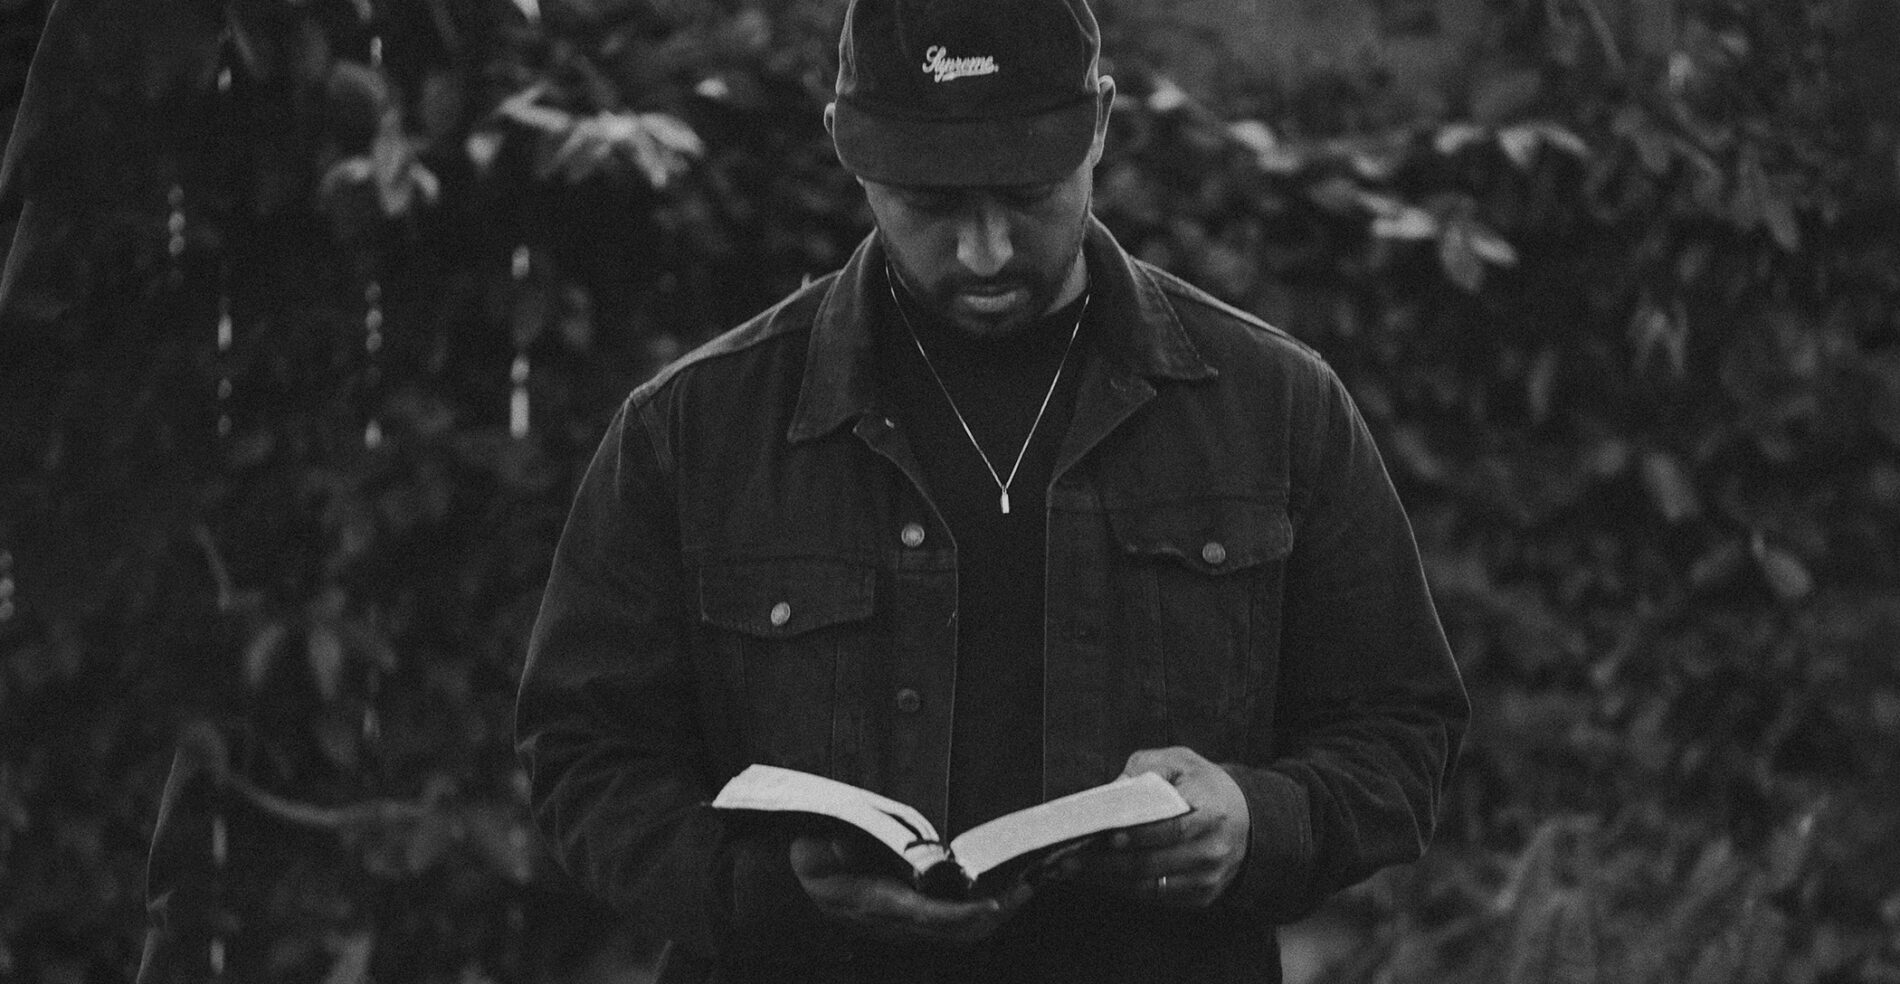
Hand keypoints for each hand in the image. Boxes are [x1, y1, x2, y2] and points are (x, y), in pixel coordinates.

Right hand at [789, 833, 1032, 942]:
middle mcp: (897, 923)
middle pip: (957, 930)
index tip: (993, 905)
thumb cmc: (813, 863)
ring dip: (994, 916)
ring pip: (961, 932)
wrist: (803, 887)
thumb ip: (828, 851)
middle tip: (1027, 887)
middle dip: (995, 913)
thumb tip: (844, 848)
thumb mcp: (811, 853)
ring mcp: (907, 927)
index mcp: (877, 904)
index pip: (927, 916)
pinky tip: (1000, 898)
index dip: (962, 915)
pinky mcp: (913, 923)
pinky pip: (955, 927)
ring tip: (1023, 890)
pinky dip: (981, 915)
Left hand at [1057, 746, 1250, 907]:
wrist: (1248, 820)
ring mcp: (1207, 878)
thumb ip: (1147, 768)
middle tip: (1069, 859)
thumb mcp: (1182, 762)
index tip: (1107, 836)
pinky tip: (1099, 878)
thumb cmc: (1206, 787)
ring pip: (1149, 886)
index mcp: (1212, 813)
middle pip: (1152, 863)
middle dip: (1106, 864)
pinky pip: (1156, 898)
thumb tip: (1114, 790)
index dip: (1138, 835)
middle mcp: (1213, 851)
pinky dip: (1124, 889)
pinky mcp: (1201, 897)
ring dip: (1107, 881)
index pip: (1171, 828)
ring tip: (1074, 870)